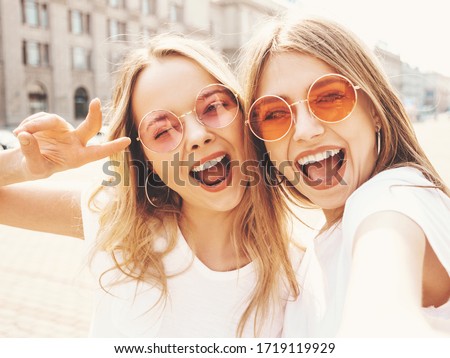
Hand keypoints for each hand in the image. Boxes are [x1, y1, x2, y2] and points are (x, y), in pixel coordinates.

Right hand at [13, 99, 130, 178]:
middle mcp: (75, 142)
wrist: (25, 159)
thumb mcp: (33, 165)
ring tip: (21, 133)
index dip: (112, 146)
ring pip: (53, 120)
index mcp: (77, 157)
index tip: (128, 141)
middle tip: (97, 102)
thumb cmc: (35, 167)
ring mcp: (65, 130)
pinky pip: (41, 117)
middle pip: (91, 126)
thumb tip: (25, 136)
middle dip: (95, 114)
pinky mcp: (53, 122)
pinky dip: (29, 123)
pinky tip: (21, 132)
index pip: (99, 152)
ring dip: (35, 125)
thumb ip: (30, 152)